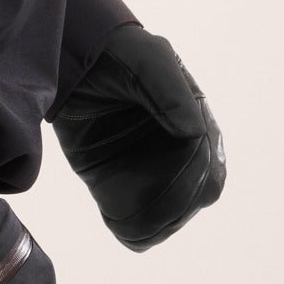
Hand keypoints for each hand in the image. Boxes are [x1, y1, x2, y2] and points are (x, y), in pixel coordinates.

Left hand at [50, 25, 225, 250]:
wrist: (73, 59)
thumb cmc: (119, 54)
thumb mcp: (149, 61)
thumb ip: (170, 91)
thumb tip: (194, 132)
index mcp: (195, 125)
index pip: (210, 168)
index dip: (196, 176)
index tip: (176, 169)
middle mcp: (176, 154)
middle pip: (193, 198)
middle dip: (174, 204)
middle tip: (147, 198)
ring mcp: (147, 170)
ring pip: (166, 216)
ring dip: (154, 223)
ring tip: (129, 217)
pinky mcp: (115, 183)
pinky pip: (132, 222)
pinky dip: (132, 230)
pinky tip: (118, 222)